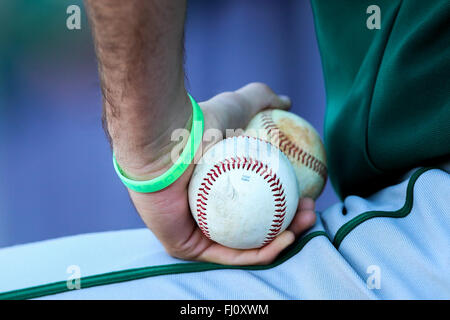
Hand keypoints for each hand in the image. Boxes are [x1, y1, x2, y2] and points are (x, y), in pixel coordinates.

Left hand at [122, 83, 316, 264]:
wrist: (164, 142)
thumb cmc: (196, 123)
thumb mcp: (236, 105)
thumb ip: (261, 99)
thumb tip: (287, 102)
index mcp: (214, 184)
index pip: (255, 199)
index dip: (286, 198)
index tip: (310, 192)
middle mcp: (204, 208)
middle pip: (254, 223)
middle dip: (289, 221)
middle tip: (311, 210)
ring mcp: (194, 230)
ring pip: (247, 243)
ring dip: (283, 239)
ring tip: (306, 222)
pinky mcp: (186, 247)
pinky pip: (231, 256)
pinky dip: (263, 252)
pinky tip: (288, 239)